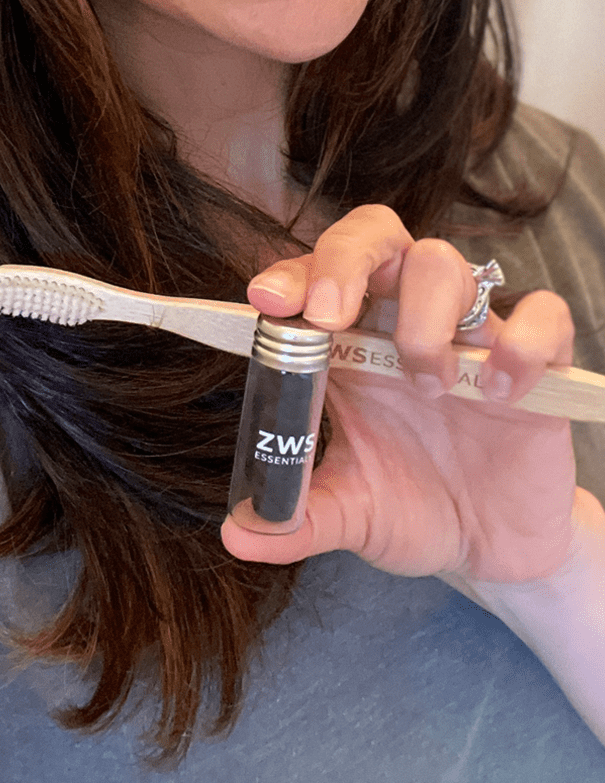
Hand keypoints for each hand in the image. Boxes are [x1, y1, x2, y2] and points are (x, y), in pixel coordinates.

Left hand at [222, 205, 578, 583]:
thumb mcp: (349, 514)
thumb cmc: (411, 506)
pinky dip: (520, 343)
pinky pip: (544, 314)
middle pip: (374, 234)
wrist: (490, 547)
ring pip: (443, 261)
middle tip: (330, 312)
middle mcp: (401, 323)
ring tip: (426, 388)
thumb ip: (297, 518)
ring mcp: (468, 335)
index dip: (288, 274)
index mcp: (346, 345)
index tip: (266, 301)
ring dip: (424, 318)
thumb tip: (238, 534)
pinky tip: (498, 392)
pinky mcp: (535, 362)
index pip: (312, 276)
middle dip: (345, 258)